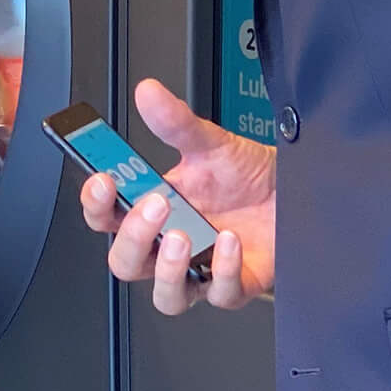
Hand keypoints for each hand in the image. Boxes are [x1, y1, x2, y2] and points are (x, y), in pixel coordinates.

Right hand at [81, 79, 276, 312]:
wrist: (294, 192)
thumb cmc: (248, 176)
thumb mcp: (211, 143)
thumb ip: (176, 122)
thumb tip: (150, 94)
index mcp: (154, 209)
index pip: (107, 218)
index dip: (96, 204)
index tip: (103, 181)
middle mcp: (171, 245)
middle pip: (127, 262)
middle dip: (134, 238)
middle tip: (154, 205)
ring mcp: (201, 270)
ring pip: (166, 296)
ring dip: (169, 270)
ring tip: (183, 236)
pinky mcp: (235, 286)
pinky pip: (220, 294)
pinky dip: (223, 270)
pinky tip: (229, 242)